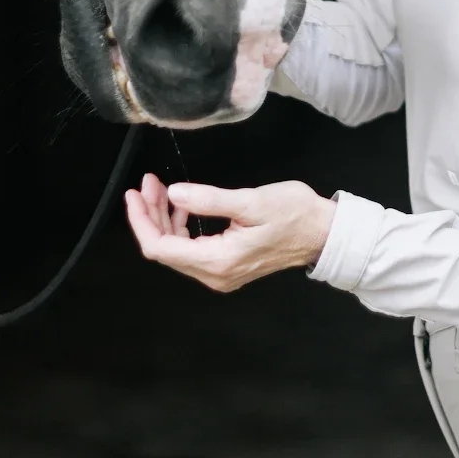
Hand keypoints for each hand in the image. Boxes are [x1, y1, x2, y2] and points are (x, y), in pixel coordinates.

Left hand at [124, 173, 336, 292]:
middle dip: (151, 214)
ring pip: (176, 249)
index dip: (142, 220)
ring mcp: (221, 273)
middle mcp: (215, 274)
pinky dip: (180, 226)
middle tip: (150, 182)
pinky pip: (191, 250)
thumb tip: (174, 194)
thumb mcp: (250, 201)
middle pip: (165, 249)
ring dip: (164, 218)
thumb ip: (209, 200)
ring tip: (162, 189)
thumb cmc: (294, 214)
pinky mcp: (227, 266)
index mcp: (218, 261)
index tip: (135, 193)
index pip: (161, 247)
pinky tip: (182, 206)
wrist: (324, 233)